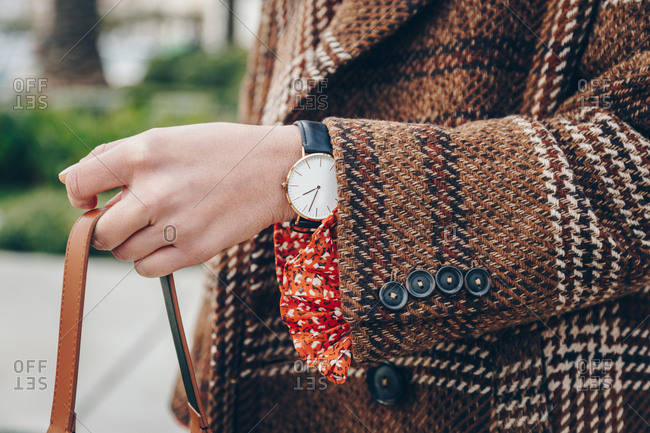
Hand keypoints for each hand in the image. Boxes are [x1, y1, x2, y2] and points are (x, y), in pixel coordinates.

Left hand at [59, 122, 301, 276]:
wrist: (274, 169)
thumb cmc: (218, 150)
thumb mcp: (167, 138)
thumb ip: (118, 156)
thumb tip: (71, 182)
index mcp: (144, 153)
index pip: (79, 182)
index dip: (78, 195)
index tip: (89, 199)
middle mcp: (155, 190)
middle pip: (99, 230)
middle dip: (107, 227)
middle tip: (129, 218)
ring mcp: (176, 223)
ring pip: (122, 252)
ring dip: (132, 243)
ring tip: (158, 225)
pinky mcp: (195, 249)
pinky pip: (147, 270)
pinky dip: (150, 261)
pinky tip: (168, 243)